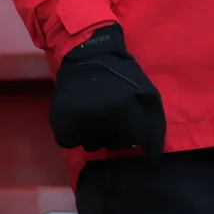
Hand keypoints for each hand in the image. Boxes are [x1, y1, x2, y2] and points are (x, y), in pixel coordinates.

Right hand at [49, 24, 165, 161]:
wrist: (87, 54)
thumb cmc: (122, 75)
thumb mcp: (148, 95)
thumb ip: (155, 127)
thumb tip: (153, 160)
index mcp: (125, 114)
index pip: (133, 142)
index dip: (131, 130)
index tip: (127, 117)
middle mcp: (101, 121)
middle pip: (112, 145)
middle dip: (114, 134)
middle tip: (109, 115)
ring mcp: (77, 121)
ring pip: (90, 145)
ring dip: (94, 135)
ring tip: (93, 116)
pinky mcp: (59, 119)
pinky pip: (67, 141)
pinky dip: (72, 134)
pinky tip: (78, 119)